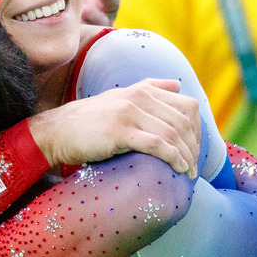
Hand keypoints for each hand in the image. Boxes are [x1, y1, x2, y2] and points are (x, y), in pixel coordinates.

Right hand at [28, 78, 200, 178]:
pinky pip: (157, 144)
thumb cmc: (91, 119)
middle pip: (184, 122)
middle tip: (195, 166)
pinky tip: (178, 168)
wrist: (58, 130)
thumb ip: (150, 87)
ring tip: (189, 172)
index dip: (198, 129)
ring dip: (186, 156)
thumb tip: (178, 83)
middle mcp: (139, 97)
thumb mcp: (121, 96)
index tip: (195, 148)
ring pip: (173, 133)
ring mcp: (129, 113)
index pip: (187, 105)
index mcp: (143, 89)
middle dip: (194, 147)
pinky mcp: (120, 131)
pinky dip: (173, 158)